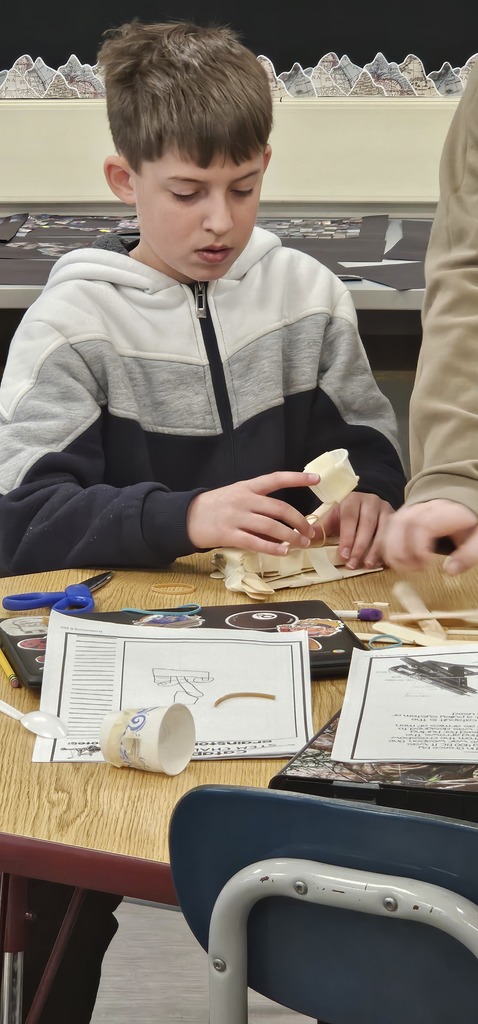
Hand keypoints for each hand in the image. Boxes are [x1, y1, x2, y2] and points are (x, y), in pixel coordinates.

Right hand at [186, 471, 318, 554]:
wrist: (187, 517)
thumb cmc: (216, 506)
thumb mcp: (236, 496)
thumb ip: (258, 505)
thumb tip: (284, 523)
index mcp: (247, 486)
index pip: (276, 478)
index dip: (298, 478)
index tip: (317, 479)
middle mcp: (244, 500)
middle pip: (280, 508)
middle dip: (299, 521)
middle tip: (310, 532)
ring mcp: (237, 517)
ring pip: (271, 527)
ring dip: (290, 537)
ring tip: (301, 544)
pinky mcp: (229, 535)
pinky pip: (256, 542)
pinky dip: (272, 548)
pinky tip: (283, 552)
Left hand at [314, 492, 392, 568]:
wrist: (368, 504)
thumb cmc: (348, 514)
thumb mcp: (333, 517)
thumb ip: (321, 528)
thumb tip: (305, 539)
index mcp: (352, 500)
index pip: (350, 518)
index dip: (347, 537)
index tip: (344, 554)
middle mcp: (370, 501)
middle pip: (367, 524)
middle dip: (360, 546)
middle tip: (353, 564)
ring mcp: (385, 509)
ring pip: (382, 530)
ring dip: (375, 549)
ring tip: (368, 565)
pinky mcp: (396, 518)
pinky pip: (393, 534)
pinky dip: (386, 549)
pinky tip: (380, 561)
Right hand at [382, 499, 477, 573]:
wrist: (464, 505)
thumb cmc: (470, 523)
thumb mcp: (477, 538)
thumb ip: (468, 554)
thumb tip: (449, 570)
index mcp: (445, 512)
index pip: (422, 526)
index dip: (418, 548)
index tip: (425, 565)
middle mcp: (424, 507)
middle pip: (402, 524)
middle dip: (401, 550)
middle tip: (414, 570)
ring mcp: (412, 508)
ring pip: (392, 524)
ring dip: (392, 549)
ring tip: (404, 567)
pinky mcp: (404, 514)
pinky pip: (389, 526)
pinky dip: (387, 544)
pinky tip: (395, 559)